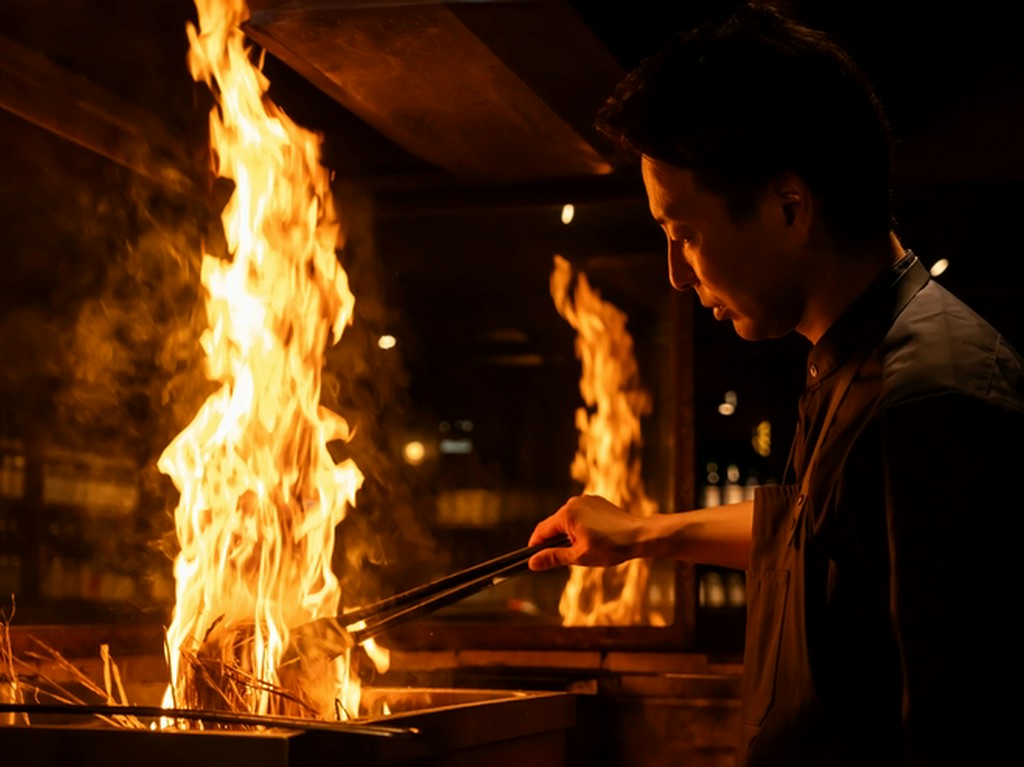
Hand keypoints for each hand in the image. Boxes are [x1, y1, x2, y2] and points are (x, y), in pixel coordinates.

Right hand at [527, 494, 647, 570]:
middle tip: (563, 558)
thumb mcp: (579, 556)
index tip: (533, 557)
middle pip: (554, 524)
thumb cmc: (612, 547)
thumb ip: (553, 557)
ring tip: (583, 550)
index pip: (542, 530)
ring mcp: (586, 501)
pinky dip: (580, 527)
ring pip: (568, 520)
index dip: (536, 545)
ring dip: (568, 535)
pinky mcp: (596, 502)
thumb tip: (532, 562)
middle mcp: (574, 503)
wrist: (640, 535)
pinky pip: (580, 515)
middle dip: (555, 541)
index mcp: (567, 514)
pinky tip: (592, 540)